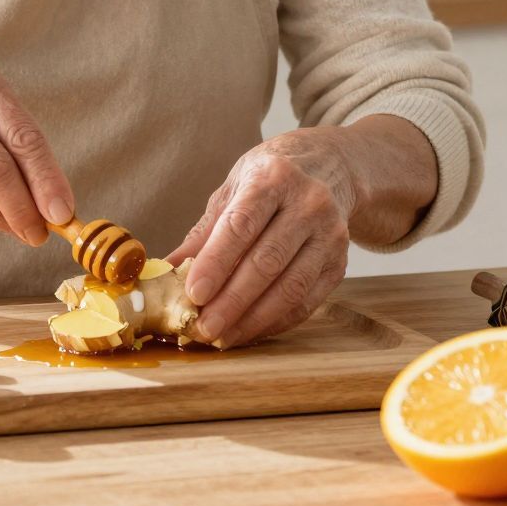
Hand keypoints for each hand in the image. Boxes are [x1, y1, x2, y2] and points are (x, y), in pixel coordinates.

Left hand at [168, 129, 355, 347]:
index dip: (216, 263)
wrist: (328, 168)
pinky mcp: (339, 263)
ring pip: (290, 287)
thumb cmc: (270, 179)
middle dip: (232, 301)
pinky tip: (250, 330)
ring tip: (223, 337)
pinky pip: (307, 301)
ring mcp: (330, 235)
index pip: (241, 226)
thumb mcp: (233, 189)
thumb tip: (167, 271)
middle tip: (203, 328)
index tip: (194, 294)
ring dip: (253, 319)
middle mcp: (308, 204)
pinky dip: (276, 321)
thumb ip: (204, 232)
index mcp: (274, 178)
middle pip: (266, 262)